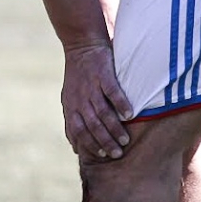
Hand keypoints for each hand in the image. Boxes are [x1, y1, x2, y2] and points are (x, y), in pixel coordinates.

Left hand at [61, 43, 134, 159]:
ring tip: (125, 140)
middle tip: (117, 153)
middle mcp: (80, 99)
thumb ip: (72, 123)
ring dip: (114, 128)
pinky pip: (112, 92)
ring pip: (102, 113)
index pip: (78, 131)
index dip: (90, 144)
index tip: (103, 154)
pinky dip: (121, 104)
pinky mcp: (103, 74)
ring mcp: (91, 87)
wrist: (82, 47)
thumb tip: (75, 149)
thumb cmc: (78, 78)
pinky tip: (130, 115)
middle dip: (105, 142)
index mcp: (71, 106)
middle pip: (92, 126)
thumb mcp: (69, 100)